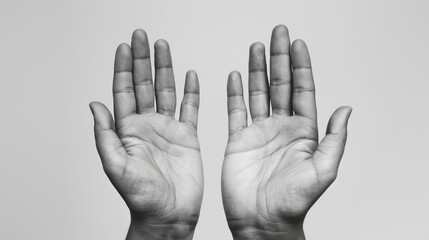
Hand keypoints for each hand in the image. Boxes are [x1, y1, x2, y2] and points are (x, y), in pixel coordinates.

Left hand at [90, 29, 202, 239]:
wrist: (169, 214)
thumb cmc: (141, 197)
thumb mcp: (116, 166)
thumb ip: (105, 135)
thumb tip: (94, 105)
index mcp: (128, 130)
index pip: (123, 91)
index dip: (123, 68)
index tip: (124, 47)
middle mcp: (147, 125)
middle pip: (144, 84)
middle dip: (142, 60)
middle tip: (142, 37)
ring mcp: (168, 129)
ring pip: (166, 91)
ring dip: (165, 69)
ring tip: (163, 47)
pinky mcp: (188, 136)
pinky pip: (190, 109)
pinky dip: (192, 92)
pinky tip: (190, 76)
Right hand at [222, 25, 351, 238]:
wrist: (262, 221)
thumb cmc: (293, 202)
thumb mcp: (323, 170)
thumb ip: (335, 139)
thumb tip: (345, 109)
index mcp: (304, 132)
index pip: (303, 91)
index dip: (301, 67)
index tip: (297, 44)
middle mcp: (281, 128)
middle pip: (280, 85)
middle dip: (279, 58)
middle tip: (277, 34)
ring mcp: (259, 132)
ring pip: (258, 93)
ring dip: (257, 69)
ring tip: (256, 47)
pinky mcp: (238, 140)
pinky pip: (236, 111)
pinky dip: (235, 92)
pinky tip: (236, 76)